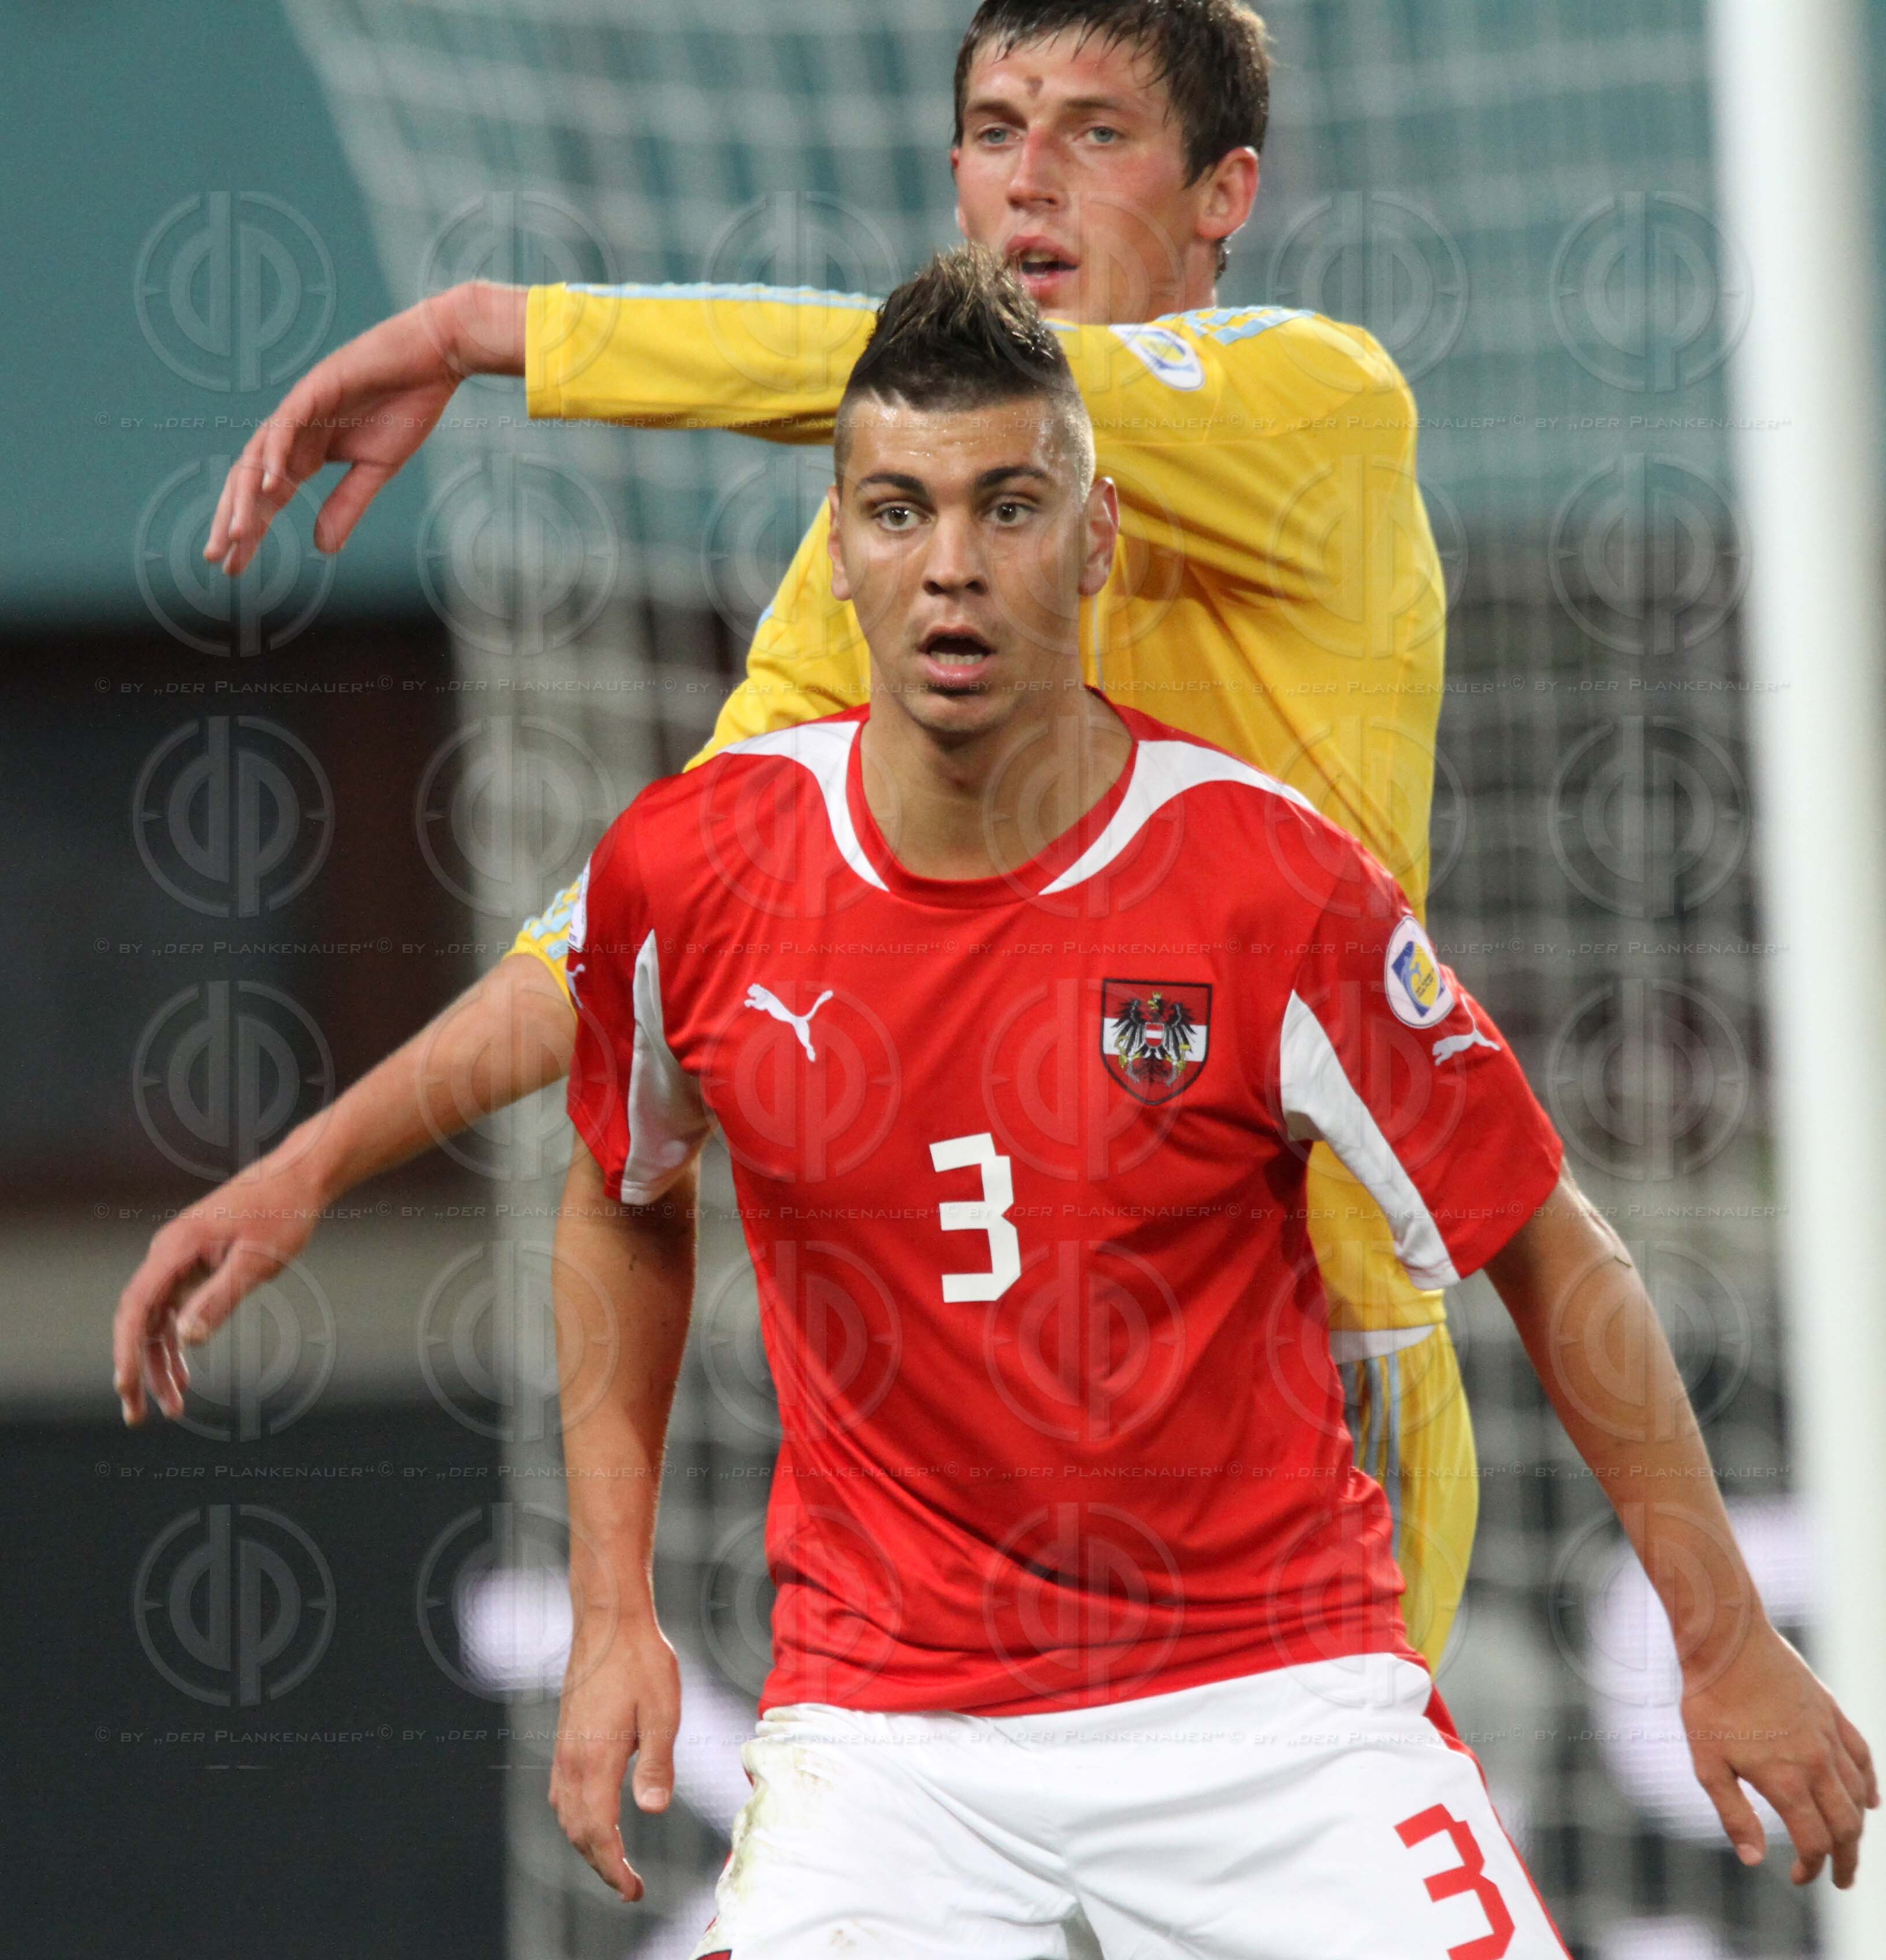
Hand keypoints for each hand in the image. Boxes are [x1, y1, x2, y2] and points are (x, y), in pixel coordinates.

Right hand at [112, 1139, 327, 1423]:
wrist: (298, 1180)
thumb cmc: (282, 1215)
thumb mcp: (256, 1261)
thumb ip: (221, 1298)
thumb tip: (186, 1339)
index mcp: (174, 1249)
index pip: (136, 1308)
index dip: (126, 1351)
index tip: (125, 1389)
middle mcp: (168, 1254)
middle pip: (139, 1320)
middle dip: (136, 1369)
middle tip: (136, 1416)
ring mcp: (179, 1260)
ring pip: (157, 1320)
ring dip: (160, 1363)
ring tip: (171, 1408)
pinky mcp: (195, 1266)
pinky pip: (176, 1310)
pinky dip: (179, 1343)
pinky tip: (185, 1376)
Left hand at [205, 281, 523, 576]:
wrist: (434, 358)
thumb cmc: (408, 406)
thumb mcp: (378, 471)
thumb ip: (347, 506)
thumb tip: (321, 548)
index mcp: (308, 451)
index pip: (268, 497)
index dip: (251, 530)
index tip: (235, 566)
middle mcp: (294, 432)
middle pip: (250, 480)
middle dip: (233, 519)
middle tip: (217, 557)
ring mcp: (301, 409)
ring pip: (258, 456)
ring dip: (244, 495)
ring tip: (236, 533)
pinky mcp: (316, 388)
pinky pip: (286, 426)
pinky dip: (274, 454)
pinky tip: (268, 485)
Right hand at [549, 1625, 681, 1902]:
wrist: (607, 1620)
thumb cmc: (641, 1660)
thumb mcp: (663, 1710)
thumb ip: (657, 1763)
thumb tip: (652, 1811)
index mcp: (595, 1759)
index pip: (599, 1832)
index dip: (615, 1869)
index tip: (633, 1892)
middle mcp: (571, 1760)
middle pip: (579, 1833)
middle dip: (602, 1865)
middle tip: (629, 1887)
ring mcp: (563, 1749)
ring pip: (565, 1816)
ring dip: (587, 1844)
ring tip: (614, 1861)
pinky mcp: (564, 1737)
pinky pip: (561, 1794)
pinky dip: (576, 1819)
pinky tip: (592, 1819)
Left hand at [1683, 1620, 1877, 1885]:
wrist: (1727, 1642)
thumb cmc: (1710, 1702)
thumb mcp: (1708, 1763)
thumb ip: (1734, 1814)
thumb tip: (1754, 1860)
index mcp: (1786, 1781)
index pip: (1815, 1842)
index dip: (1812, 1868)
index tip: (1800, 1877)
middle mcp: (1817, 1764)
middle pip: (1846, 1827)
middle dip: (1846, 1860)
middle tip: (1841, 1879)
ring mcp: (1829, 1737)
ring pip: (1859, 1796)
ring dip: (1857, 1827)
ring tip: (1849, 1846)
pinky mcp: (1833, 1713)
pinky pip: (1863, 1758)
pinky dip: (1870, 1785)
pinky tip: (1869, 1800)